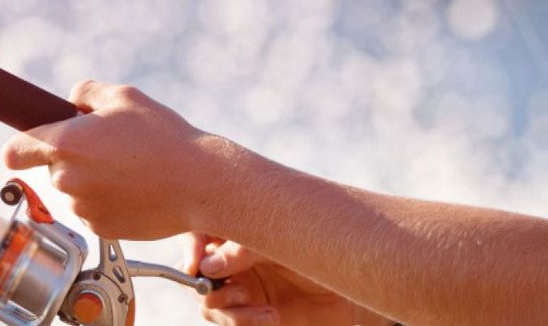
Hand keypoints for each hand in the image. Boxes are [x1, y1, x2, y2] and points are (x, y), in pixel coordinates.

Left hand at [1, 80, 219, 239]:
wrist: (199, 183)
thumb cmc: (165, 138)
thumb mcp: (127, 97)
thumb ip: (87, 93)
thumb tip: (71, 101)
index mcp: (66, 143)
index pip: (14, 151)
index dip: (22, 147)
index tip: (32, 147)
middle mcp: (66, 178)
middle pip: (54, 168)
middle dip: (75, 158)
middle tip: (114, 149)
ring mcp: (81, 207)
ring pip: (76, 190)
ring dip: (94, 180)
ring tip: (133, 170)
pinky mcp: (100, 227)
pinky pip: (94, 210)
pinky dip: (110, 201)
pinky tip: (138, 189)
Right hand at [187, 234, 384, 325]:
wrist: (355, 294)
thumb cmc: (327, 258)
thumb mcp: (291, 245)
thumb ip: (250, 250)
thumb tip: (206, 265)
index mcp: (244, 232)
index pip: (203, 231)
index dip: (192, 244)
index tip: (194, 261)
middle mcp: (238, 261)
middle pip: (196, 271)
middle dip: (205, 283)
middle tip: (231, 289)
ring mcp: (242, 290)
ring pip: (209, 301)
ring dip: (227, 308)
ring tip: (257, 305)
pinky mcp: (250, 316)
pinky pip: (230, 322)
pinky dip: (243, 322)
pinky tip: (271, 316)